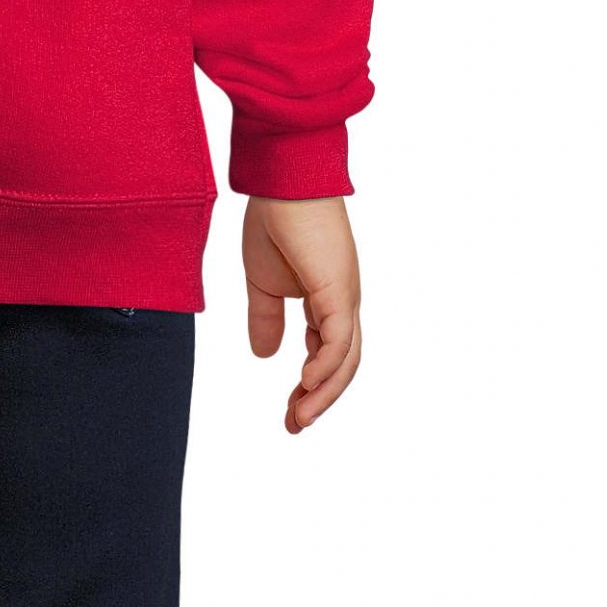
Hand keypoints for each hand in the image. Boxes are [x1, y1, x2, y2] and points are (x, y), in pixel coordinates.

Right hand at [242, 195, 361, 433]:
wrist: (280, 180)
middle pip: (341, 364)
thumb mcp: (261, 280)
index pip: (325, 352)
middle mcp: (342, 301)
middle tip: (294, 426)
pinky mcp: (339, 290)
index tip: (289, 411)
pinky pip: (338, 340)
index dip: (308, 384)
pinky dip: (326, 367)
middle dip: (319, 399)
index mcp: (326, 298)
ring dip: (323, 394)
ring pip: (345, 360)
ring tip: (298, 419)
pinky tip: (307, 384)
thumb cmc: (274, 219)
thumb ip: (265, 318)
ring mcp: (345, 296)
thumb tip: (266, 357)